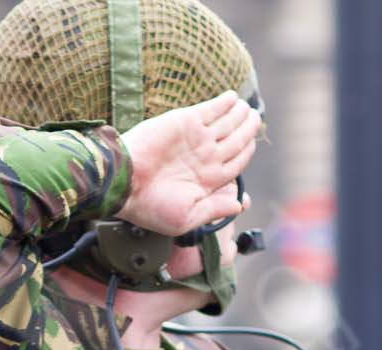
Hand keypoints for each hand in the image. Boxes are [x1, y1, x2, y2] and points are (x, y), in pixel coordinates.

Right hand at [117, 91, 257, 237]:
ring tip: (249, 109)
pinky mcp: (185, 121)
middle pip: (235, 140)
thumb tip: (238, 206)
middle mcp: (204, 157)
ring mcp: (196, 138)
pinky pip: (211, 109)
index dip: (247, 152)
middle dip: (248, 130)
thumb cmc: (151, 207)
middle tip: (256, 119)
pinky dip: (224, 103)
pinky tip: (234, 98)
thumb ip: (214, 210)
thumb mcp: (187, 219)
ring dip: (240, 115)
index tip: (253, 144)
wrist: (124, 184)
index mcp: (207, 180)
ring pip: (227, 122)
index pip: (236, 163)